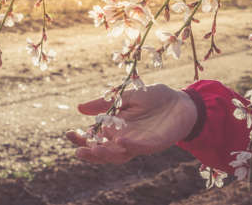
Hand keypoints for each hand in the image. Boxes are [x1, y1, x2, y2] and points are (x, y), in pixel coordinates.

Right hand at [66, 84, 197, 163]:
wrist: (182, 102)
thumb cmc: (154, 98)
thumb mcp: (125, 96)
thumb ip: (104, 103)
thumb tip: (79, 108)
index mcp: (116, 127)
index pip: (95, 137)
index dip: (81, 138)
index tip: (69, 133)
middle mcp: (125, 138)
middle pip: (104, 150)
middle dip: (90, 152)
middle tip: (78, 149)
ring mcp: (139, 143)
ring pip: (119, 155)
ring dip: (106, 154)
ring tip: (92, 150)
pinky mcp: (154, 144)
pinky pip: (140, 148)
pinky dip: (129, 146)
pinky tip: (119, 141)